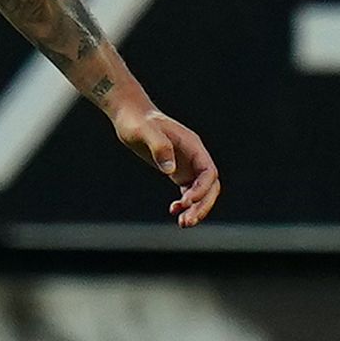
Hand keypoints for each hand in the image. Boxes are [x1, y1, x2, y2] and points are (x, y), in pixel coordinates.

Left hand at [111, 104, 221, 226]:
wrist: (130, 117)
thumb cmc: (138, 122)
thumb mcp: (145, 131)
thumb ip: (159, 147)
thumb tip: (170, 171)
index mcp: (193, 146)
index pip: (209, 172)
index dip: (202, 190)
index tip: (186, 201)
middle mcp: (194, 157)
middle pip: (210, 186)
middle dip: (202, 206)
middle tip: (187, 222)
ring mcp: (187, 165)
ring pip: (201, 192)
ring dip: (195, 209)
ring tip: (183, 224)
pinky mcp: (177, 171)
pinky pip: (188, 192)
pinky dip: (185, 204)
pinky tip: (173, 211)